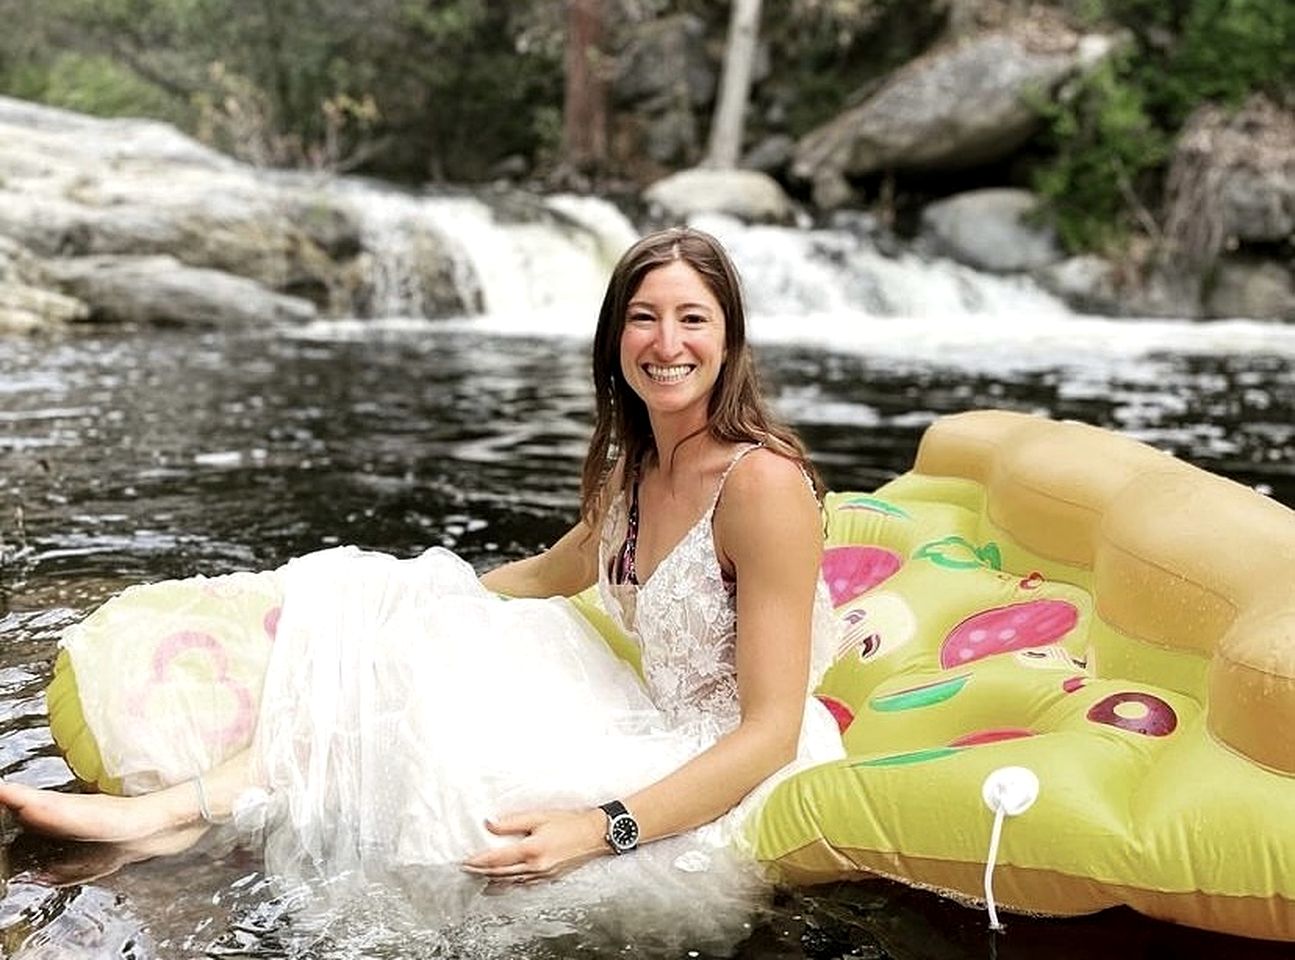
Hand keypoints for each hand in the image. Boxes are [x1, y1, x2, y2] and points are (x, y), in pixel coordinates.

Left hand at [461, 808, 605, 883]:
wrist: (596, 834)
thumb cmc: (571, 822)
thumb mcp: (540, 816)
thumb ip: (512, 821)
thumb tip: (490, 824)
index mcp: (531, 849)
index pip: (497, 859)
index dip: (478, 860)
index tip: (464, 860)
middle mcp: (535, 866)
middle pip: (500, 873)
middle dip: (481, 872)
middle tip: (465, 870)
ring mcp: (542, 875)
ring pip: (510, 881)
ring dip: (492, 880)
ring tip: (478, 877)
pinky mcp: (548, 878)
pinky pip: (523, 884)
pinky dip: (509, 884)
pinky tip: (502, 883)